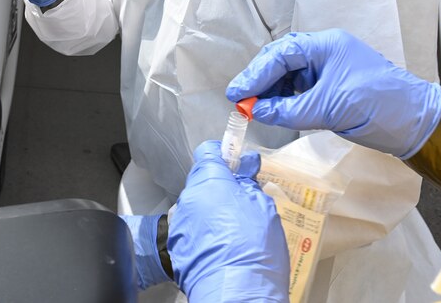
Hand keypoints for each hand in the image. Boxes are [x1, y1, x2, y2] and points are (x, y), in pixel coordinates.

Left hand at [169, 141, 289, 301]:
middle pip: (203, 179)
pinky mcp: (177, 243)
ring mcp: (181, 220)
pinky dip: (204, 230)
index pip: (208, 152)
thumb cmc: (253, 250)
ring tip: (234, 228)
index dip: (223, 155)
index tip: (236, 163)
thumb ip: (249, 184)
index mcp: (210, 181)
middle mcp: (190, 196)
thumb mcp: (263, 209)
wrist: (235, 292)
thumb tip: (246, 167)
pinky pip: (191, 226)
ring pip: (197, 204)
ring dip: (212, 209)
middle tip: (242, 200)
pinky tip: (221, 244)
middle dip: (221, 186)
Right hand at [225, 29, 440, 158]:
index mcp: (326, 46)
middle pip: (281, 60)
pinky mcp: (334, 86)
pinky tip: (276, 111)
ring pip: (290, 75)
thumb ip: (289, 110)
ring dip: (271, 91)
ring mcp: (330, 68)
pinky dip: (286, 99)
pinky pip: (301, 88)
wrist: (418, 123)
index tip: (237, 94)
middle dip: (259, 80)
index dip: (255, 74)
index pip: (280, 54)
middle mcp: (326, 51)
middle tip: (239, 100)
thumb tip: (256, 111)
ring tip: (255, 109)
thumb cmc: (378, 106)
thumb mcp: (330, 109)